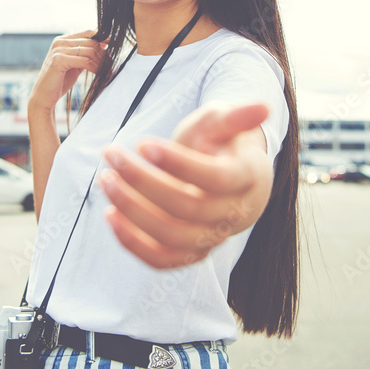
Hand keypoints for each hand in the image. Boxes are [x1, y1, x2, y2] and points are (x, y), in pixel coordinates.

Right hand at [28, 30, 106, 113]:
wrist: (44, 97)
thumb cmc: (59, 81)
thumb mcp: (74, 64)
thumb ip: (85, 54)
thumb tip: (103, 46)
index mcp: (62, 40)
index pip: (88, 33)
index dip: (102, 37)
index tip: (113, 45)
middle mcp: (59, 42)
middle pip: (91, 42)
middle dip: (104, 54)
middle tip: (112, 66)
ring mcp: (58, 50)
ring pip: (89, 51)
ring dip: (102, 63)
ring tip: (108, 73)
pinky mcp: (58, 60)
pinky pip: (84, 61)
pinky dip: (95, 68)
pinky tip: (100, 75)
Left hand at [99, 101, 272, 268]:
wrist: (228, 176)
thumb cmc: (222, 143)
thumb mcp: (224, 123)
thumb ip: (236, 116)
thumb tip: (264, 107)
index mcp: (248, 178)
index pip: (215, 178)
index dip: (178, 163)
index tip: (142, 142)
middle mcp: (234, 214)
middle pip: (188, 206)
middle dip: (143, 180)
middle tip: (112, 154)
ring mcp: (214, 238)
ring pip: (172, 236)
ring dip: (132, 210)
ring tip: (105, 180)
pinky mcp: (192, 253)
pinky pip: (162, 260)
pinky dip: (133, 243)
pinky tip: (109, 215)